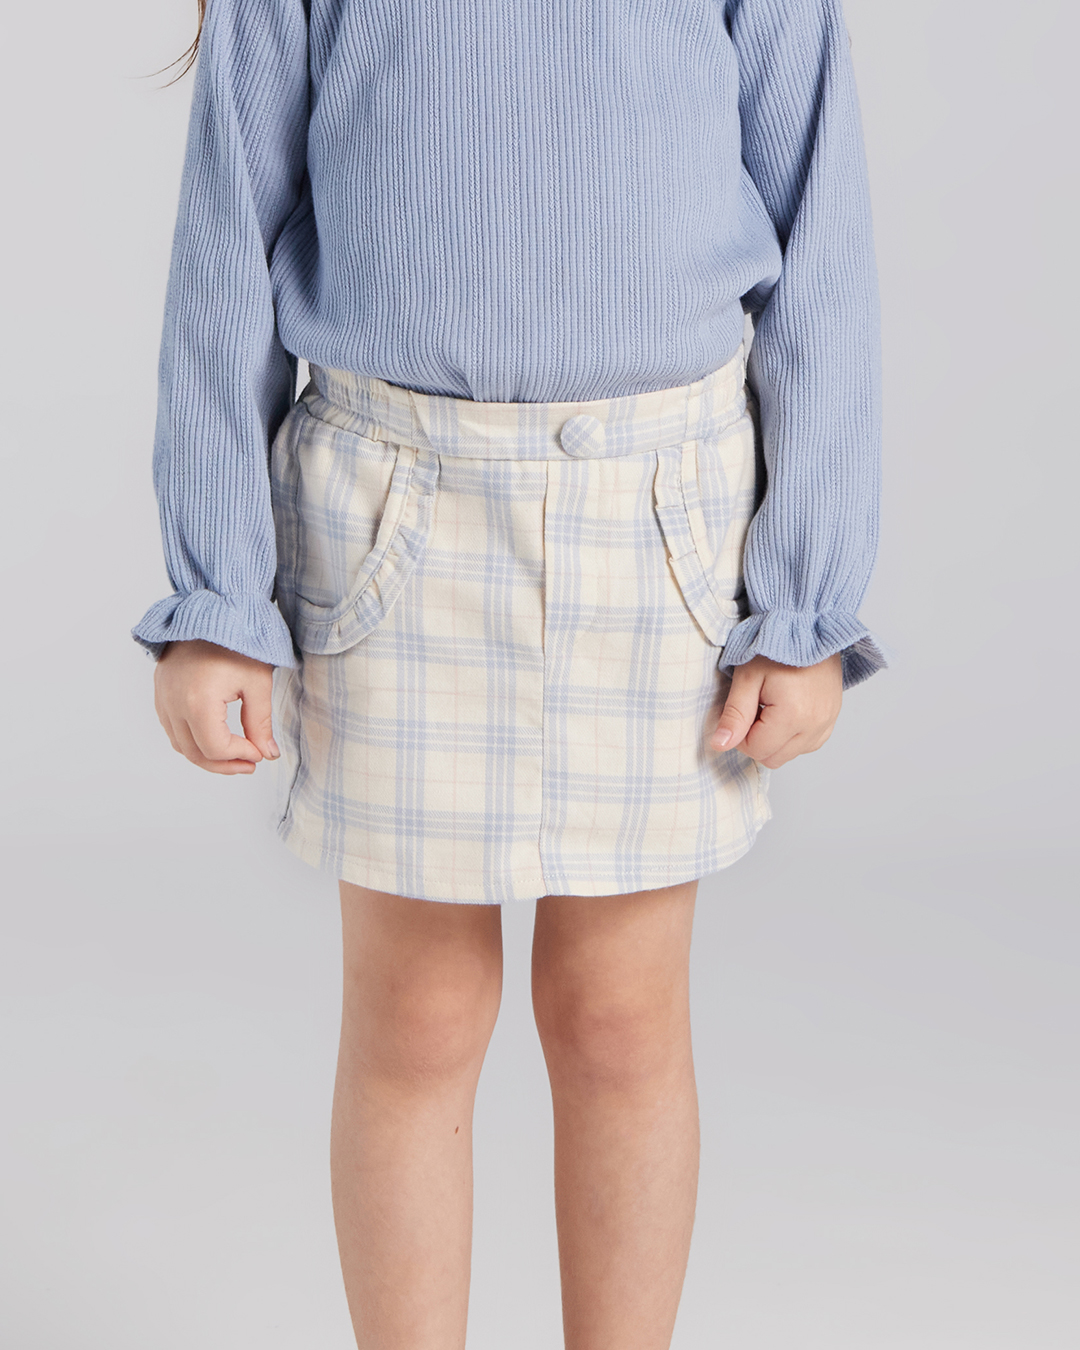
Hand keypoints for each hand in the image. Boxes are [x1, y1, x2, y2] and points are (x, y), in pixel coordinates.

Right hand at [153, 639, 279, 774]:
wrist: (211, 610)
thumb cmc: (237, 641)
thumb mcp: (257, 683)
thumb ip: (260, 723)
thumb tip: (267, 753)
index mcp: (198, 702)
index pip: (215, 748)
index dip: (240, 756)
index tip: (260, 752)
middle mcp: (173, 704)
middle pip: (195, 753)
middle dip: (225, 764)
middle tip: (250, 762)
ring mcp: (163, 698)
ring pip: (181, 745)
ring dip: (207, 756)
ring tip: (235, 754)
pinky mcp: (160, 692)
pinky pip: (172, 728)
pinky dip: (192, 740)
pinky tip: (215, 737)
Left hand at [709, 652, 842, 767]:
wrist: (810, 625)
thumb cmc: (778, 645)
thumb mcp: (747, 677)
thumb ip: (734, 715)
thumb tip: (720, 745)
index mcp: (793, 716)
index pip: (756, 750)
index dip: (740, 735)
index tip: (742, 708)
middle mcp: (815, 725)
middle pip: (773, 758)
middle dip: (757, 739)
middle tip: (756, 706)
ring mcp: (827, 723)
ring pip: (789, 754)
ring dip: (775, 739)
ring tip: (772, 705)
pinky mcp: (832, 719)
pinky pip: (807, 744)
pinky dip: (792, 735)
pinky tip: (786, 711)